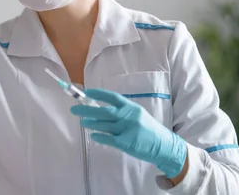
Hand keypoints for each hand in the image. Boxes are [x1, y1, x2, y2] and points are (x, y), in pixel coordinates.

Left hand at [70, 88, 186, 178]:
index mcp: (131, 107)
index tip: (85, 93)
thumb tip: (99, 108)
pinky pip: (109, 139)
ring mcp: (128, 129)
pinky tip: (93, 135)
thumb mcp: (137, 115)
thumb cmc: (148, 130)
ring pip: (104, 125)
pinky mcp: (127, 143)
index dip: (98, 94)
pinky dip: (99, 136)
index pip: (112, 97)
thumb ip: (122, 111)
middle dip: (87, 109)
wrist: (164, 146)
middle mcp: (129, 116)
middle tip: (74, 109)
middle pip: (104, 111)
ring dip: (90, 123)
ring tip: (82, 122)